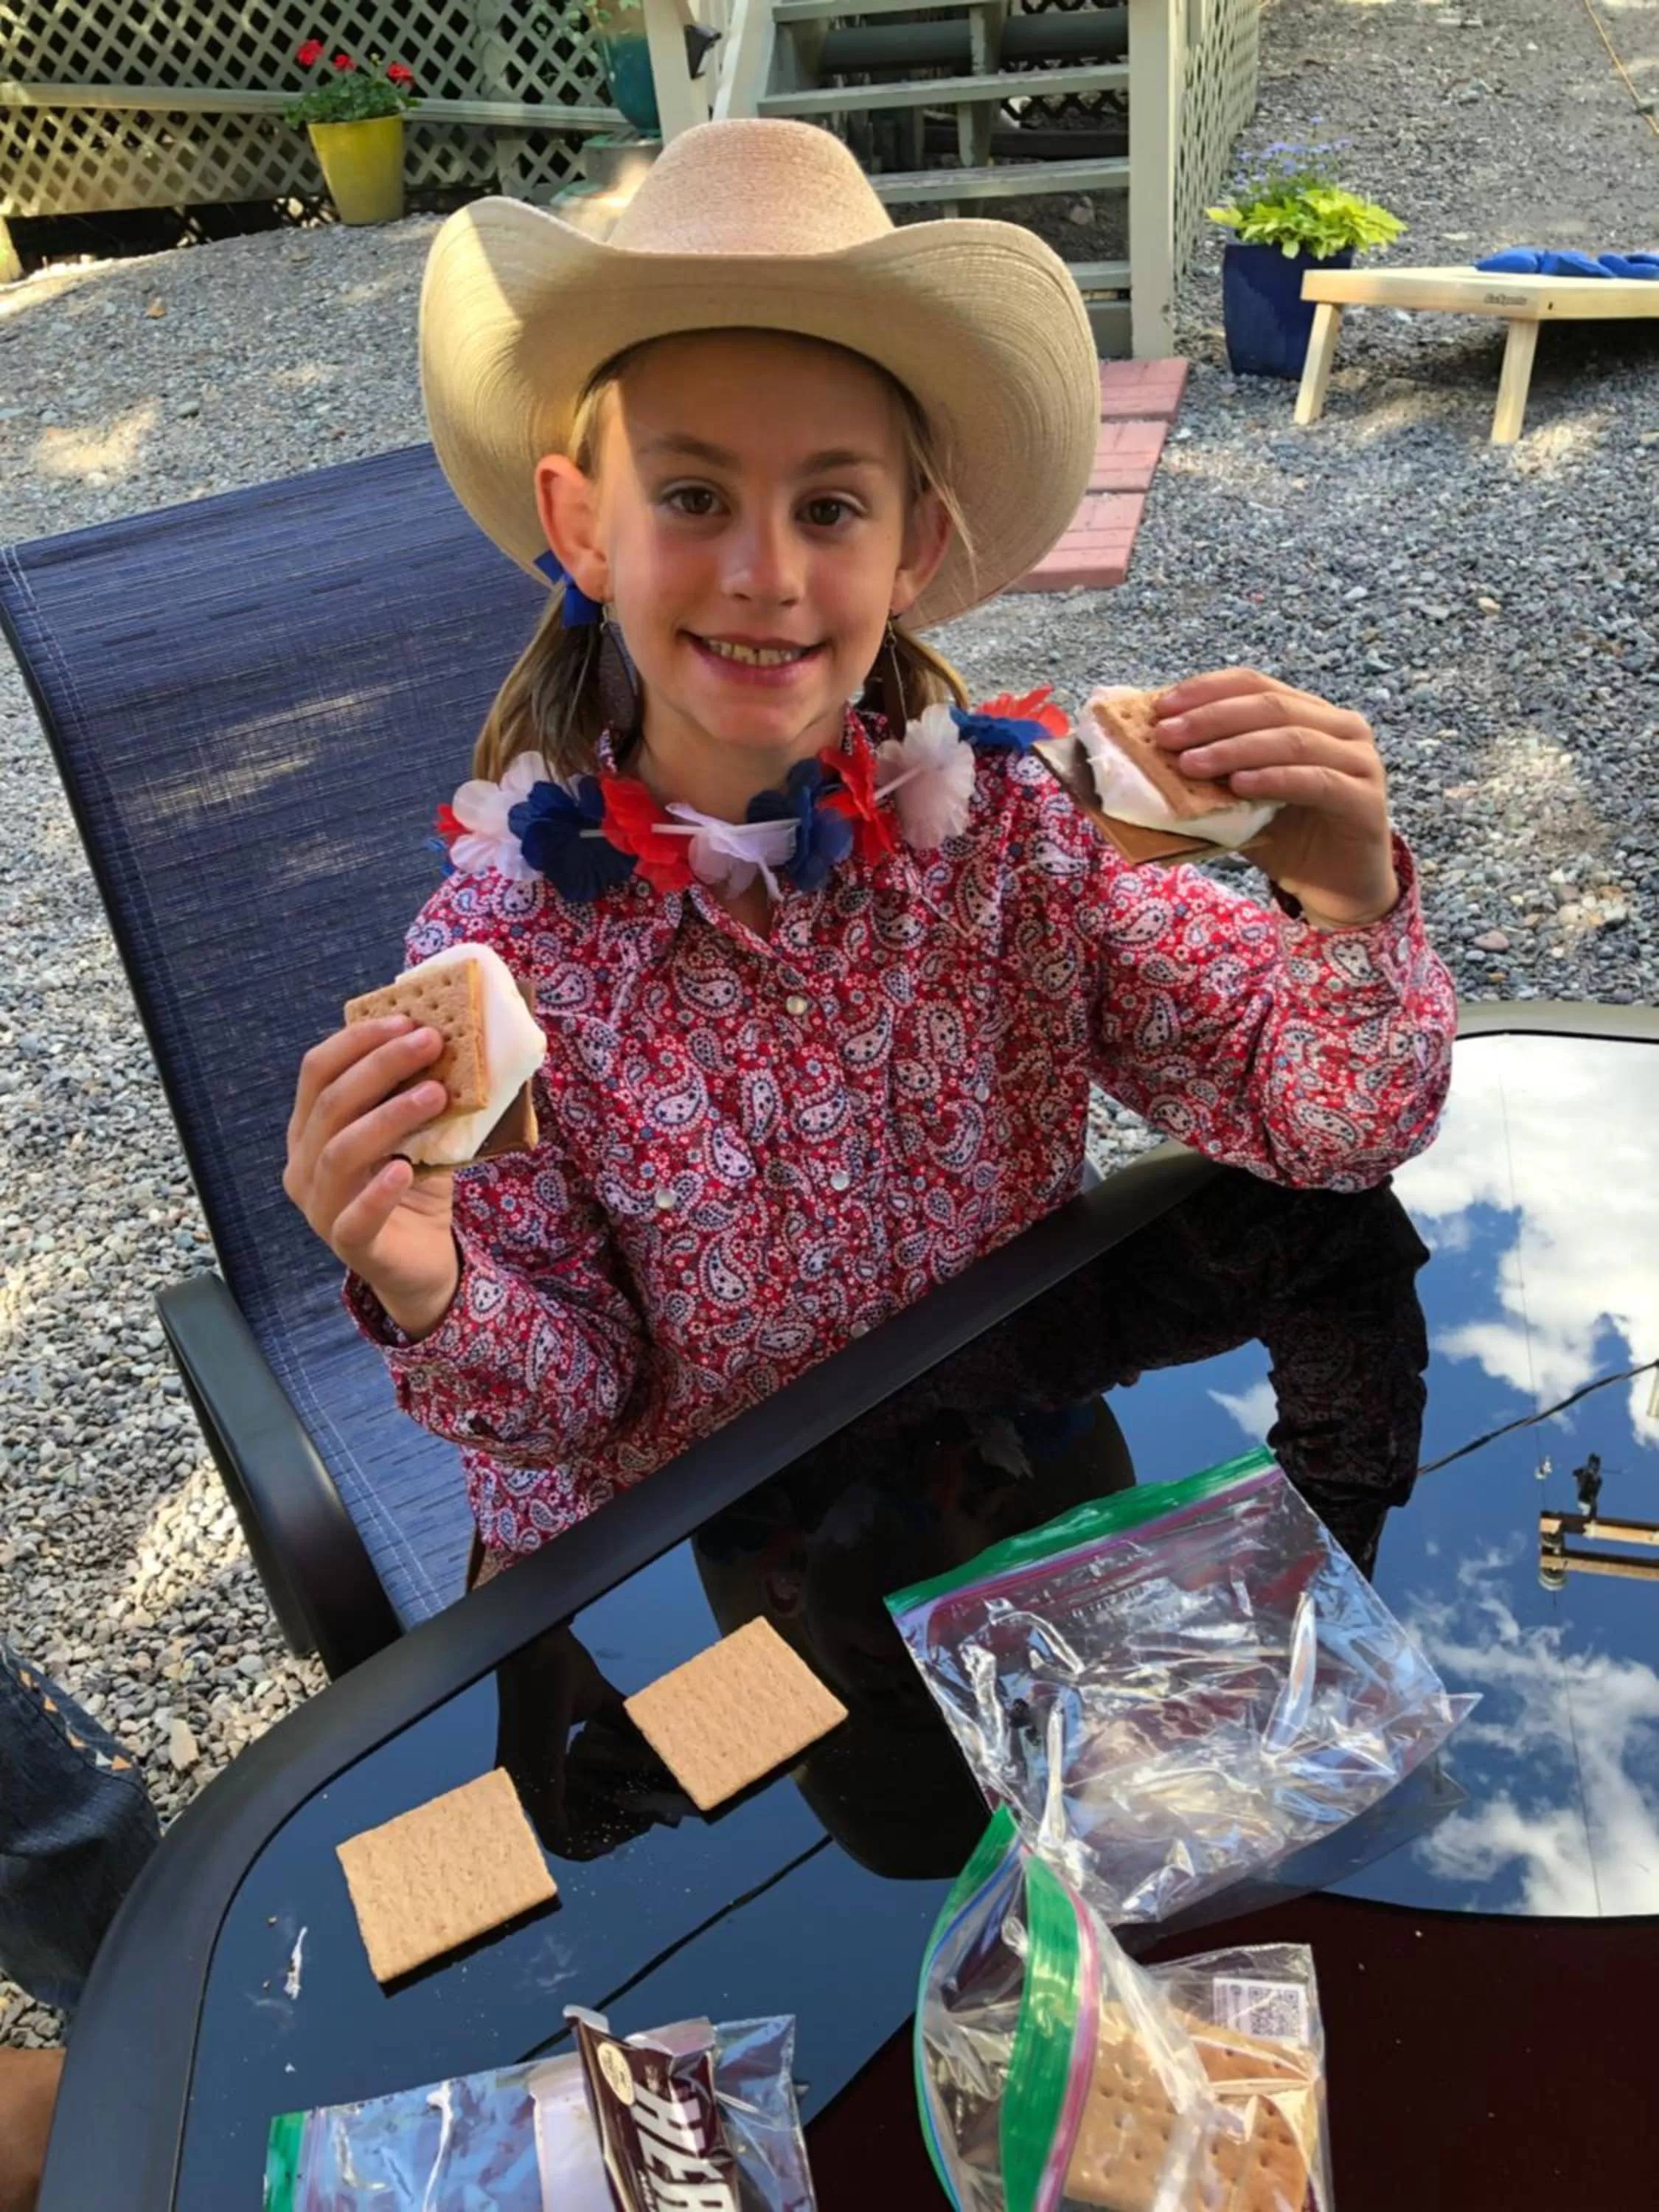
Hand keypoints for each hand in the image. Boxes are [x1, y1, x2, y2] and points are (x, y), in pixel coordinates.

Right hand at [283, 1016, 461, 1337]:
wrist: (424, 1261)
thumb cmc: (415, 1187)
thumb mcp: (417, 1131)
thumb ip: (418, 1091)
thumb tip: (448, 1035)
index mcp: (311, 1129)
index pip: (317, 1072)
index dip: (357, 1040)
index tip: (406, 1018)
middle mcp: (303, 1165)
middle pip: (330, 1104)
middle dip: (381, 1066)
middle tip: (431, 1042)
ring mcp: (319, 1207)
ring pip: (340, 1153)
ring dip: (389, 1117)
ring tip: (435, 1094)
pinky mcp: (348, 1245)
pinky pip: (355, 1217)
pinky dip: (378, 1192)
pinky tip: (406, 1169)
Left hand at [1152, 669, 1399, 926]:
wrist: (1335, 889)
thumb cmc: (1284, 838)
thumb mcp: (1237, 798)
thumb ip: (1209, 770)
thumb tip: (1149, 749)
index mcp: (1310, 714)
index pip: (1255, 684)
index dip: (1207, 690)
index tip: (1162, 707)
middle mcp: (1340, 728)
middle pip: (1271, 706)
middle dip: (1212, 718)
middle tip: (1167, 736)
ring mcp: (1360, 761)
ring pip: (1293, 740)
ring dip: (1235, 748)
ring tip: (1191, 763)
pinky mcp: (1367, 799)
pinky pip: (1317, 780)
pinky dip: (1274, 779)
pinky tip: (1239, 785)